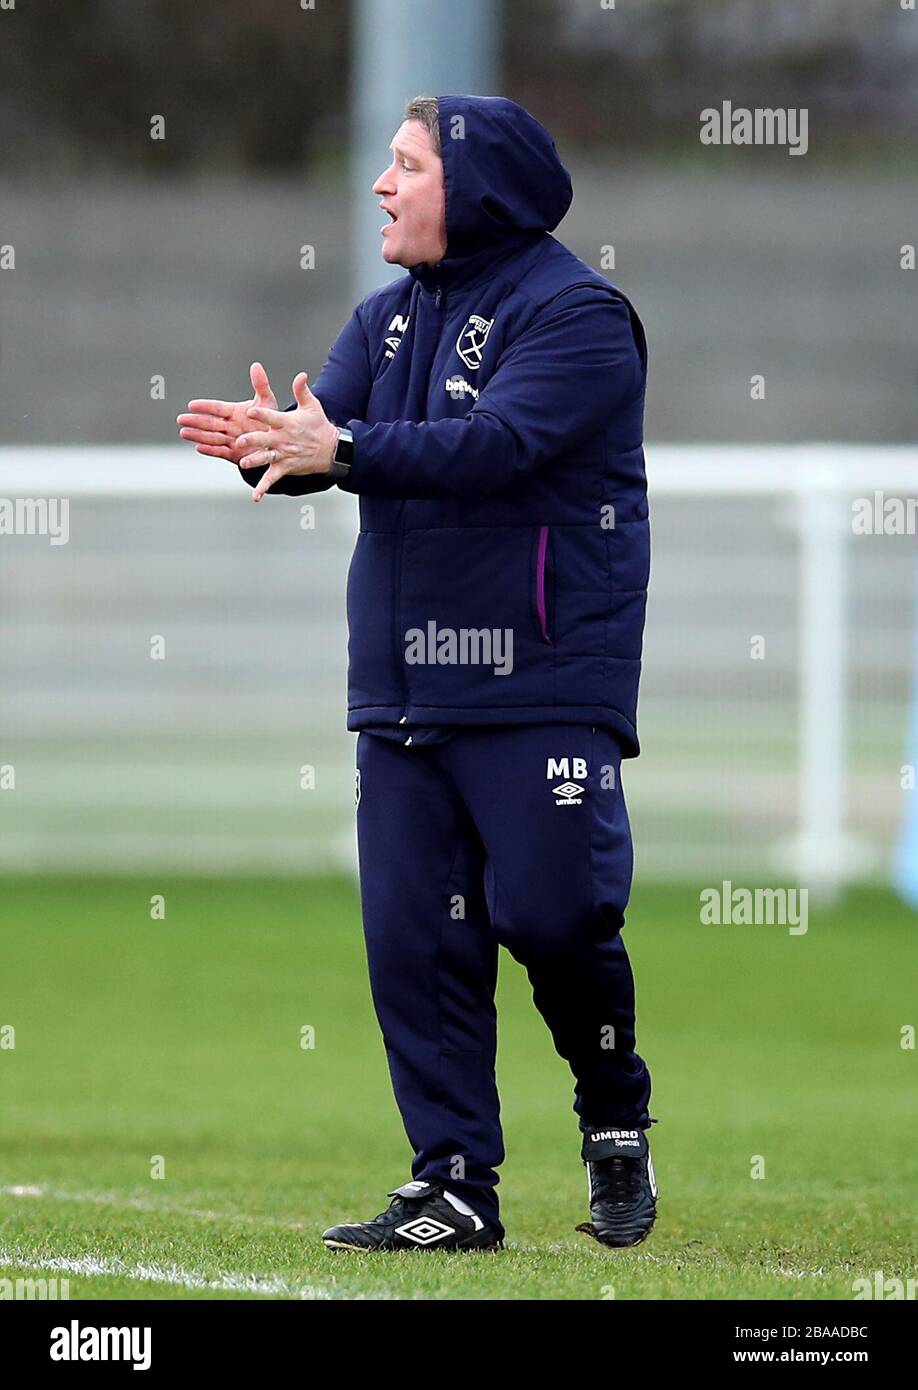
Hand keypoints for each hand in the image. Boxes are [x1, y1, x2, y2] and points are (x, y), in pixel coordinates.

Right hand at [176, 362, 278, 463]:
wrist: (278, 442)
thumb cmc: (271, 420)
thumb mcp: (267, 402)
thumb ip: (260, 385)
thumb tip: (256, 365)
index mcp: (234, 412)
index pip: (217, 408)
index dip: (205, 406)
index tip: (191, 405)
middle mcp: (229, 426)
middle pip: (209, 423)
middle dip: (195, 421)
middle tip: (181, 419)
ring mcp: (230, 440)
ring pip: (211, 437)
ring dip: (198, 435)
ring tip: (184, 432)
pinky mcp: (233, 454)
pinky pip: (220, 451)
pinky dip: (210, 450)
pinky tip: (199, 447)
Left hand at [235, 371, 338, 501]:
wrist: (332, 450)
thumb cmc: (319, 426)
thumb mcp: (312, 406)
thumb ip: (302, 390)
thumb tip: (300, 375)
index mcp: (288, 423)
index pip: (272, 417)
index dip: (262, 414)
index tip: (251, 411)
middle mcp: (284, 440)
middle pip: (265, 440)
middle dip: (252, 441)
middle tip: (240, 441)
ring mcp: (284, 455)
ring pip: (266, 459)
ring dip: (255, 462)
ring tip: (244, 464)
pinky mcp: (286, 468)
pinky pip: (273, 478)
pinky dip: (264, 488)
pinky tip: (255, 496)